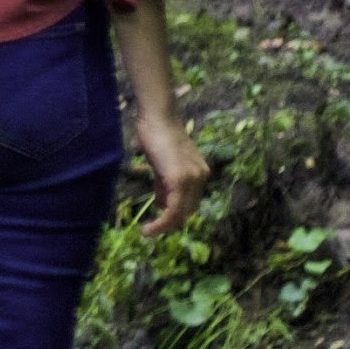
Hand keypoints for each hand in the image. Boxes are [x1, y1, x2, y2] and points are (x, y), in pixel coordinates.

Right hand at [132, 109, 208, 238]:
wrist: (157, 117)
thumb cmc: (156, 134)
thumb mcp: (163, 164)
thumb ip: (165, 184)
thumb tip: (161, 204)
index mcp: (199, 173)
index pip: (191, 202)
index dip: (176, 214)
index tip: (160, 222)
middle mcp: (200, 177)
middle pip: (188, 210)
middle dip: (170, 222)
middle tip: (152, 229)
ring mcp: (192, 179)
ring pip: (181, 213)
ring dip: (165, 226)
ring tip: (149, 232)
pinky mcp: (179, 180)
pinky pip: (172, 209)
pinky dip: (162, 222)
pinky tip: (150, 228)